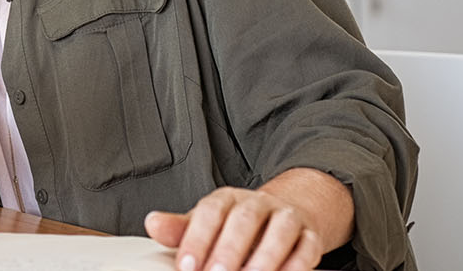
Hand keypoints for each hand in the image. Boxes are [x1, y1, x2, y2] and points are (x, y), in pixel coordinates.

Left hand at [143, 169, 353, 270]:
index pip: (210, 212)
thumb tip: (152, 223)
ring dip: (265, 257)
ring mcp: (286, 217)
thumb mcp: (206, 223)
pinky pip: (307, 246)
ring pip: (279, 231)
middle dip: (230, 249)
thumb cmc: (238, 224)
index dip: (197, 239)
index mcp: (227, 199)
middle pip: (245, 218)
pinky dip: (297, 263)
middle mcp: (258, 204)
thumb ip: (180, 228)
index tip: (186, 266)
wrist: (286, 213)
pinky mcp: (309, 235)